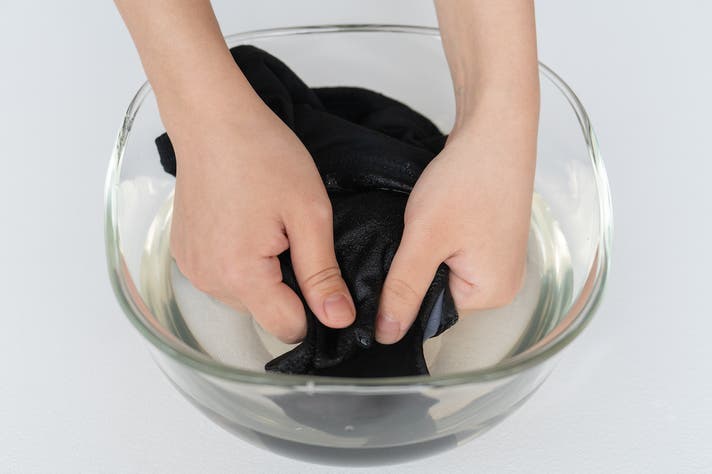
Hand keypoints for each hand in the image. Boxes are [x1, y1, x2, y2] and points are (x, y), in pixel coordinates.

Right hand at [167, 87, 355, 342]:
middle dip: (289, 286)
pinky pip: (224, 277)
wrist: (212, 119)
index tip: (322, 273)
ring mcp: (192, 267)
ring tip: (268, 225)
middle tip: (293, 235)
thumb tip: (338, 319)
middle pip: (266, 313)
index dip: (315, 309)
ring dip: (264, 274)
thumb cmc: (262, 154)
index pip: (288, 328)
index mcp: (241, 275)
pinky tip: (246, 225)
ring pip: (246, 297)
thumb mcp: (309, 214)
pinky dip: (241, 261)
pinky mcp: (185, 254)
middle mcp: (208, 280)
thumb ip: (323, 273)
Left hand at [375, 109, 536, 343]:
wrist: (494, 128)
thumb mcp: (425, 239)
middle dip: (413, 274)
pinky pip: (452, 255)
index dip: (402, 297)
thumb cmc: (467, 179)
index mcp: (492, 293)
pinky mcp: (489, 239)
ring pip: (442, 274)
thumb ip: (404, 290)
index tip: (381, 274)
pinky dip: (434, 242)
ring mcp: (498, 260)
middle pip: (438, 296)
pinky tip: (428, 223)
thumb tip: (386, 335)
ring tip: (415, 230)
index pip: (432, 315)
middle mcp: (501, 283)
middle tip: (399, 243)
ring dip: (422, 255)